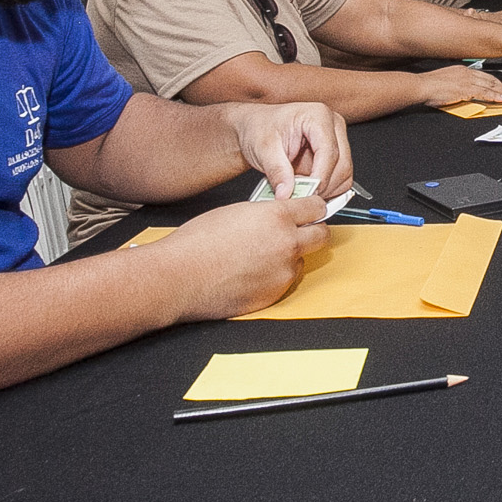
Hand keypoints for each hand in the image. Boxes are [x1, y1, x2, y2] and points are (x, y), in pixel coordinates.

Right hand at [154, 196, 331, 320]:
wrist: (178, 277)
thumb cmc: (196, 244)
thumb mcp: (236, 211)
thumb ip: (265, 213)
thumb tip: (279, 215)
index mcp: (277, 217)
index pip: (316, 207)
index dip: (313, 208)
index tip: (311, 211)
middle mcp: (286, 243)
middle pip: (322, 235)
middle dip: (314, 232)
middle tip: (301, 233)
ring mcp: (282, 271)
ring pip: (301, 261)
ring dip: (289, 258)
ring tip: (259, 258)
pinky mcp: (274, 294)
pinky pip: (284, 282)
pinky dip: (274, 278)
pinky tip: (251, 274)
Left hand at [226, 101, 352, 197]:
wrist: (257, 128)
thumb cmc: (261, 128)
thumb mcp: (263, 148)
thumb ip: (277, 171)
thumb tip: (287, 193)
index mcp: (318, 116)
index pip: (329, 151)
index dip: (320, 177)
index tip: (306, 194)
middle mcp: (333, 127)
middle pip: (342, 165)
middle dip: (322, 186)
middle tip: (299, 196)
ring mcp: (337, 142)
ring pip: (344, 176)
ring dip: (324, 190)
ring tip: (298, 189)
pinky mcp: (337, 157)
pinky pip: (340, 181)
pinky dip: (325, 191)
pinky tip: (305, 188)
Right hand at [419, 64, 501, 108]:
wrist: (420, 86)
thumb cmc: (428, 86)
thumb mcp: (446, 83)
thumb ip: (458, 87)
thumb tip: (464, 94)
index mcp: (462, 70)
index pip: (483, 76)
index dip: (495, 83)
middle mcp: (466, 73)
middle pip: (490, 80)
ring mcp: (466, 80)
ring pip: (490, 86)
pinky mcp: (465, 88)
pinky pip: (484, 93)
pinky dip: (495, 96)